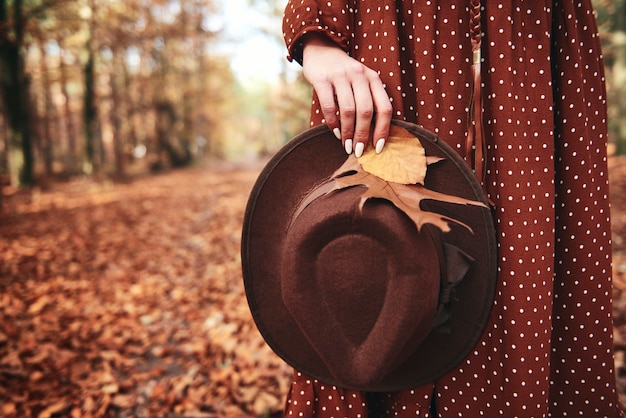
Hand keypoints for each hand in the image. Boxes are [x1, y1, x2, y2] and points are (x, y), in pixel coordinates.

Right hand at [301, 33, 392, 156]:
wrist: (321, 49)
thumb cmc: (344, 74)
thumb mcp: (361, 81)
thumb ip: (368, 100)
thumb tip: (373, 135)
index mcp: (373, 78)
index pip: (384, 107)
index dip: (383, 130)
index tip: (377, 148)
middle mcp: (359, 75)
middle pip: (366, 111)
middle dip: (362, 135)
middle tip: (358, 151)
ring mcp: (340, 76)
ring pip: (348, 110)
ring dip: (348, 132)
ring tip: (346, 145)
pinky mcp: (322, 79)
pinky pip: (329, 106)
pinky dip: (333, 122)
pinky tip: (335, 132)